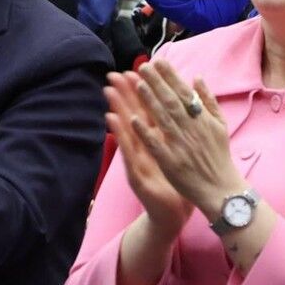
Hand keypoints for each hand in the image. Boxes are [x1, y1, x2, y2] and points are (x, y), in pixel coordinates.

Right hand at [103, 73, 193, 233]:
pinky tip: (112, 120)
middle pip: (134, 116)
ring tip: (107, 91)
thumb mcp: (176, 154)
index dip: (142, 91)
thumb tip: (176, 108)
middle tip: (113, 75)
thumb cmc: (177, 183)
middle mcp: (144, 149)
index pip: (149, 111)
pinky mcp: (135, 175)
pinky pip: (127, 152)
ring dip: (117, 110)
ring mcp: (137, 161)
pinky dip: (120, 136)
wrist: (173, 214)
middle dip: (125, 95)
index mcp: (157, 141)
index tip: (136, 70)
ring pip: (127, 132)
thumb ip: (175, 131)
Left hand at [121, 61, 241, 219]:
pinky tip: (133, 119)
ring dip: (149, 101)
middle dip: (157, 82)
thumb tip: (197, 77)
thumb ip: (208, 101)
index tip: (158, 61)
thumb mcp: (220, 125)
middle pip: (171, 101)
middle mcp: (192, 129)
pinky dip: (146, 132)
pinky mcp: (171, 162)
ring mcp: (181, 145)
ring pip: (163, 119)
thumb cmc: (219, 156)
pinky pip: (157, 145)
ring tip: (137, 85)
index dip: (170, 76)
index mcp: (203, 119)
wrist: (222, 188)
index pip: (184, 92)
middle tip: (142, 67)